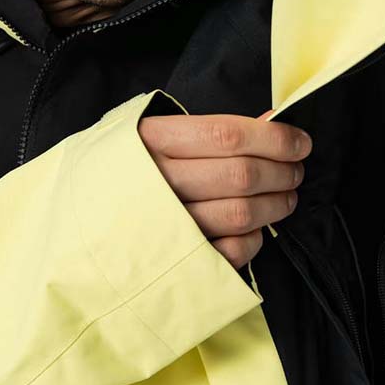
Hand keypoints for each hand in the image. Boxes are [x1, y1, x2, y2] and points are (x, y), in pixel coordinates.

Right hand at [138, 109, 311, 269]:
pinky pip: (232, 251)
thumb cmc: (136, 172)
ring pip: (242, 213)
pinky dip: (255, 239)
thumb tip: (274, 122)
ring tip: (285, 197)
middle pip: (241, 175)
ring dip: (276, 204)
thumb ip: (217, 132)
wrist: (85, 220)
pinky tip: (255, 228)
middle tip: (295, 171)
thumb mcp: (162, 138)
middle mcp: (156, 182)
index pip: (226, 135)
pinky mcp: (176, 261)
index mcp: (152, 142)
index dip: (274, 139)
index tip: (300, 143)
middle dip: (282, 172)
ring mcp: (166, 226)